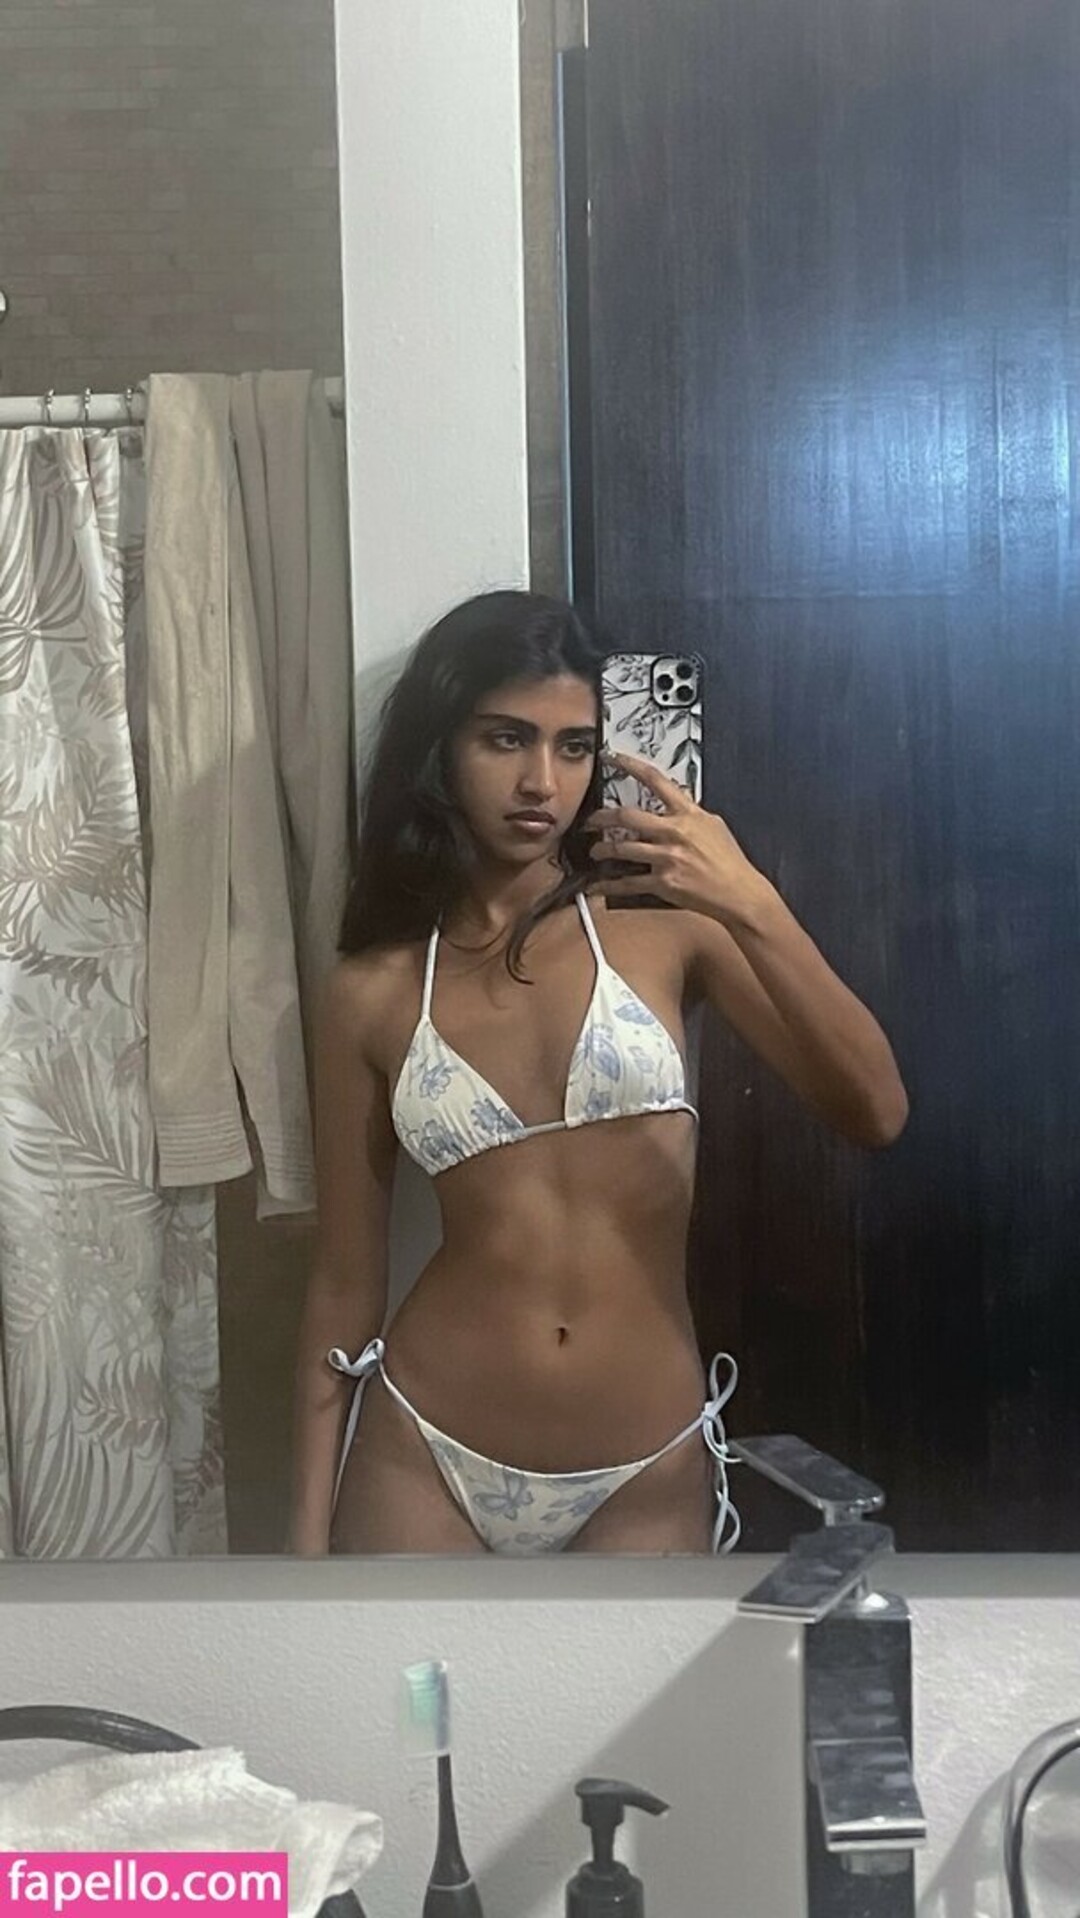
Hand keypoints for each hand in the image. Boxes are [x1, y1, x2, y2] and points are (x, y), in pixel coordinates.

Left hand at [586, 750, 765, 922]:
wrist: (739, 892)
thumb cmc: (729, 861)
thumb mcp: (713, 826)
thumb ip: (690, 814)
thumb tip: (675, 804)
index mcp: (688, 814)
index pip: (654, 780)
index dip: (629, 764)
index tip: (611, 757)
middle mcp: (675, 832)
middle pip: (627, 816)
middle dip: (600, 817)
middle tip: (590, 821)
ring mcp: (667, 857)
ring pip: (622, 848)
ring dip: (602, 850)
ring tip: (595, 851)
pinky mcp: (664, 882)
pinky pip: (628, 882)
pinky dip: (608, 885)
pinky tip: (597, 886)